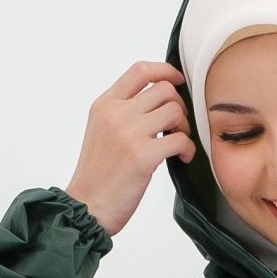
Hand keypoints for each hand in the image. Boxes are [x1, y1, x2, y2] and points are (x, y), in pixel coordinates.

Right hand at [64, 61, 195, 237]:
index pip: (140, 71)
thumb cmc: (97, 176)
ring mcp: (130, 133)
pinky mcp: (144, 156)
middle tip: (177, 126)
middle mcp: (117, 114)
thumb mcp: (101, 131)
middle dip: (178, 105)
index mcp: (105, 105)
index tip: (176, 80)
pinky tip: (182, 158)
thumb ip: (122, 112)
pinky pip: (181, 139)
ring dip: (184, 126)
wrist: (87, 206)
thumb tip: (155, 100)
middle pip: (163, 89)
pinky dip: (188, 148)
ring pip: (175, 110)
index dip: (165, 71)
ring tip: (178, 143)